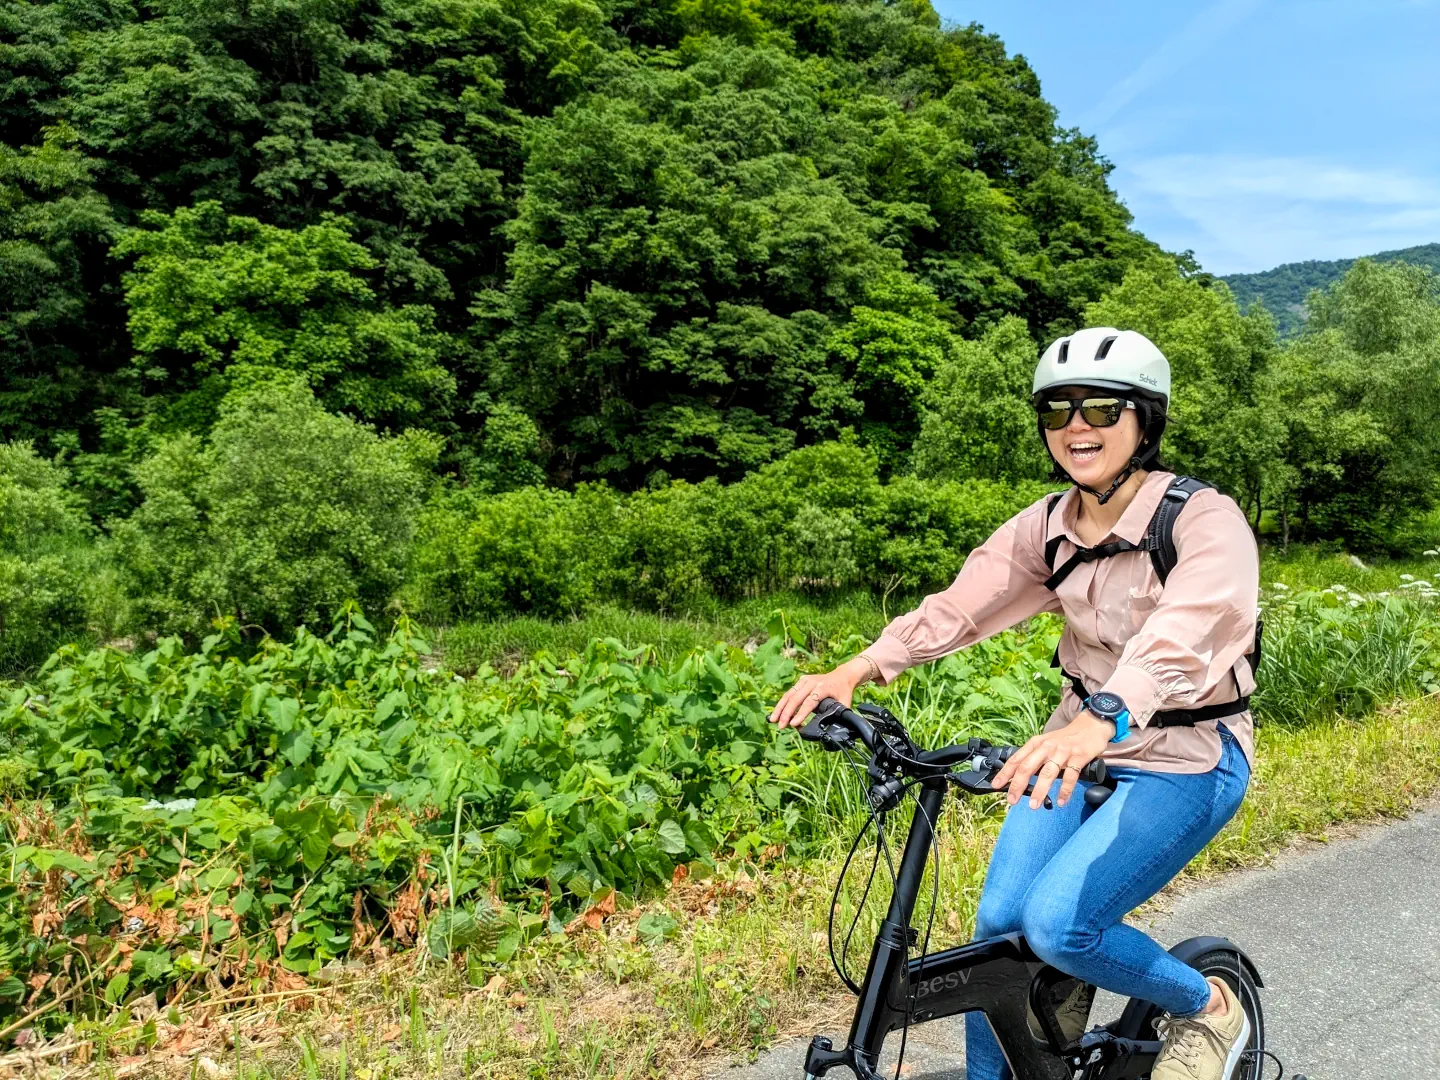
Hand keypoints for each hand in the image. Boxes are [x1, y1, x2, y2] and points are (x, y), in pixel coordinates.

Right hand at [769, 656, 872, 728]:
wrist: (842, 675)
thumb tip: (834, 731)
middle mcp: (812, 682)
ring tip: (773, 720)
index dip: (801, 714)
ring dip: (780, 708)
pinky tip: (778, 713)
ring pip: (789, 694)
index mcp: (823, 688)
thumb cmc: (843, 692)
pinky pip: (789, 693)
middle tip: (781, 726)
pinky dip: (782, 703)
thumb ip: (839, 716)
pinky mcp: (801, 681)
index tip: (793, 724)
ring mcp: (805, 680)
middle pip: (796, 698)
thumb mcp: (845, 704)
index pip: (810, 702)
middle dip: (786, 713)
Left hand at [991, 711, 1114, 808]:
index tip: (996, 785)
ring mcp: (1062, 752)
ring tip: (1034, 805)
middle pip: (1027, 767)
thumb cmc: (1065, 738)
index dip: (1005, 773)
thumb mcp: (1046, 744)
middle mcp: (1047, 747)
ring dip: (1039, 791)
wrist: (1091, 726)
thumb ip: (1034, 757)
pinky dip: (1065, 791)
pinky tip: (1060, 801)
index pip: (1016, 759)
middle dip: (1017, 785)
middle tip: (1012, 800)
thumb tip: (1018, 776)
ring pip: (1047, 773)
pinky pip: (1070, 776)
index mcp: (1036, 744)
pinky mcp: (1078, 757)